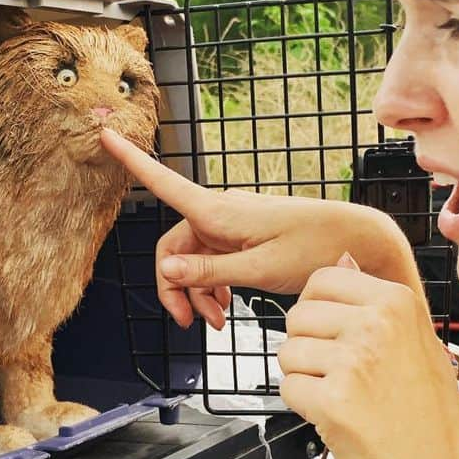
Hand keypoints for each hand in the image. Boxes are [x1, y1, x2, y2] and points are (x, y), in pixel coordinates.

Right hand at [101, 128, 420, 329]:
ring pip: (192, 260)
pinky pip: (211, 260)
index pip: (163, 182)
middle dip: (175, 287)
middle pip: (172, 248)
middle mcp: (218, 212)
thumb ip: (209, 271)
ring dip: (196, 292)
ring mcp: (230, 224)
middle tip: (191, 324)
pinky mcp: (241, 236)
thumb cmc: (312, 247)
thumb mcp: (258, 268)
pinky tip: (224, 307)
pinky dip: (212, 285)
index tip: (104, 134)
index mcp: (218, 211)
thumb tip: (164, 271)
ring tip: (216, 322)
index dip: (131, 160)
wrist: (353, 240)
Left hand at [278, 254, 458, 458]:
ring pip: (287, 352)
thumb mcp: (415, 343)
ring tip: (343, 399)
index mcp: (397, 301)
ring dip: (304, 378)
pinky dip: (303, 406)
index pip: (322, 280)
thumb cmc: (425, 419)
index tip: (336, 338)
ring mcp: (354, 362)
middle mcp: (377, 325)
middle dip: (307, 347)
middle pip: (298, 316)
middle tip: (342, 378)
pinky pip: (288, 388)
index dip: (317, 311)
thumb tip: (341, 258)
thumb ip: (374, 301)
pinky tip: (336, 419)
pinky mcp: (332, 402)